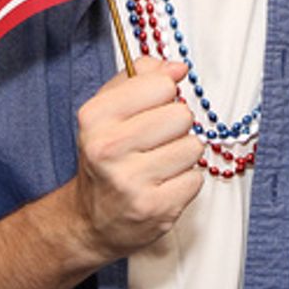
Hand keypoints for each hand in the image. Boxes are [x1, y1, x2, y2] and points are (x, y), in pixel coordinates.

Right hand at [68, 57, 202, 262]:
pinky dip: (184, 181)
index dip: (164, 94)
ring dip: (182, 154)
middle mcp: (108, 149)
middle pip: (182, 115)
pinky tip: (162, 185)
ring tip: (158, 164)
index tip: (151, 109)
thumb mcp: (109, 109)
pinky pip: (196, 178)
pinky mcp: (155, 209)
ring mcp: (131, 182)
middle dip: (176, 126)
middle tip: (155, 141)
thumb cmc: (107, 157)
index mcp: (95, 118)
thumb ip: (141, 76)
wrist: (91, 220)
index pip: (162, 84)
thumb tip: (178, 68)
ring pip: (193, 146)